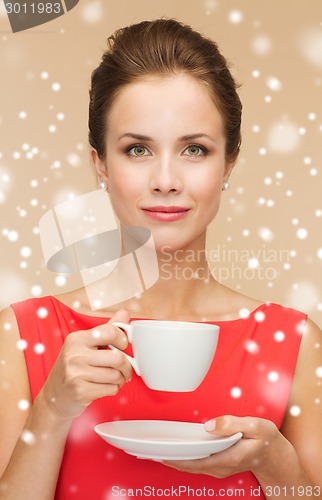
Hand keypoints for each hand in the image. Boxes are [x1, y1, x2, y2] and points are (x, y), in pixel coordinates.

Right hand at [38, 309, 132, 422]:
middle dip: (127, 366)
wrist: (54, 397)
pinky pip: (111, 389)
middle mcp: (75, 354)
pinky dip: (114, 389)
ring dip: (121, 379)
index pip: (110, 332)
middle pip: (118, 357)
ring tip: (115, 379)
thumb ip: (106, 330)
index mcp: (77, 339)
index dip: (123, 339)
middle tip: (125, 369)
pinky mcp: (81, 391)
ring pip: (116, 375)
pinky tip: (106, 387)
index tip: (123, 346)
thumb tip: (124, 314)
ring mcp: (76, 373)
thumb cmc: (73, 368)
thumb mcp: (85, 345)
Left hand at [161, 415, 289, 478]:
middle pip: (188, 466)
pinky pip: (195, 464)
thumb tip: (209, 425)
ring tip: (154, 449)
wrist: (276, 456)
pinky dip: (182, 458)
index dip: (175, 457)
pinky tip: (173, 451)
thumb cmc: (266, 440)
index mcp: (226, 458)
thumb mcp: (255, 426)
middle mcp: (220, 467)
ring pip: (190, 466)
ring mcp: (218, 468)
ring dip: (173, 459)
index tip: (158, 452)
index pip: (194, 461)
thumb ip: (232, 424)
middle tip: (147, 449)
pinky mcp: (218, 465)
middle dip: (167, 458)